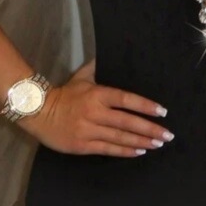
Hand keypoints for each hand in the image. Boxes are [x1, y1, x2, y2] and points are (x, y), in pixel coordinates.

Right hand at [25, 60, 174, 156]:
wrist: (38, 112)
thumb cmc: (64, 93)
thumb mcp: (81, 77)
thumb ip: (97, 67)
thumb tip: (108, 53)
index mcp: (97, 95)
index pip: (126, 99)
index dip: (145, 106)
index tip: (162, 111)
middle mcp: (95, 113)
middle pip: (127, 122)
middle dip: (150, 129)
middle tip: (167, 135)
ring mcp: (89, 130)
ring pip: (120, 137)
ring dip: (141, 141)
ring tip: (158, 144)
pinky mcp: (83, 145)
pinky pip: (108, 149)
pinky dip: (125, 151)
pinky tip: (139, 152)